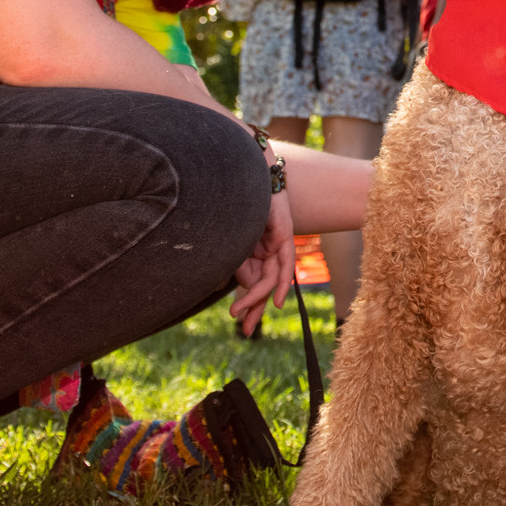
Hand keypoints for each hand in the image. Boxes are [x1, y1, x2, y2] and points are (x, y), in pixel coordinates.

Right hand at [231, 183, 294, 335]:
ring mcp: (275, 242)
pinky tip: (276, 301)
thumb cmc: (227, 205)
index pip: (253, 282)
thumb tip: (220, 286)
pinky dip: (281, 283)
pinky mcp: (284, 234)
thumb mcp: (226, 242)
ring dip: (257, 298)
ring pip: (271, 278)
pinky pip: (285, 263)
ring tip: (240, 312)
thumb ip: (229, 262)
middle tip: (244, 329)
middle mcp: (264, 249)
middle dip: (254, 307)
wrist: (239, 176)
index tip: (236, 319)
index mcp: (251, 250)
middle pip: (265, 284)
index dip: (248, 302)